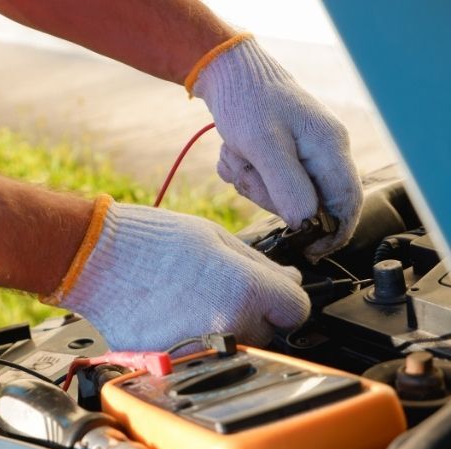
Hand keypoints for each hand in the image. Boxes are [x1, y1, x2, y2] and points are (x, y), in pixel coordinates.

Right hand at [42, 196, 309, 351]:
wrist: (95, 259)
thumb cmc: (149, 240)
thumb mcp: (214, 237)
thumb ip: (260, 264)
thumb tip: (289, 281)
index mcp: (245, 290)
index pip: (296, 310)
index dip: (284, 298)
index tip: (270, 293)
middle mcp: (227, 326)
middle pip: (267, 332)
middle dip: (252, 313)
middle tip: (215, 289)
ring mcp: (198, 350)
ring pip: (233, 348)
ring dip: (223, 331)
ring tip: (190, 301)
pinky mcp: (171, 363)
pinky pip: (198, 357)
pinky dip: (191, 342)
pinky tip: (171, 315)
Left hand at [191, 35, 362, 260]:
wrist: (227, 74)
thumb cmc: (248, 102)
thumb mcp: (263, 146)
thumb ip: (287, 186)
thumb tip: (305, 223)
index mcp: (329, 148)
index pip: (347, 204)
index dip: (331, 234)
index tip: (305, 249)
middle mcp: (322, 153)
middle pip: (307, 204)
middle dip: (270, 196)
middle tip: (247, 171)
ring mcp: (301, 155)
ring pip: (280, 195)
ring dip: (252, 182)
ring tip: (238, 155)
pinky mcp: (281, 156)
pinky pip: (263, 182)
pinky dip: (244, 173)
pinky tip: (235, 153)